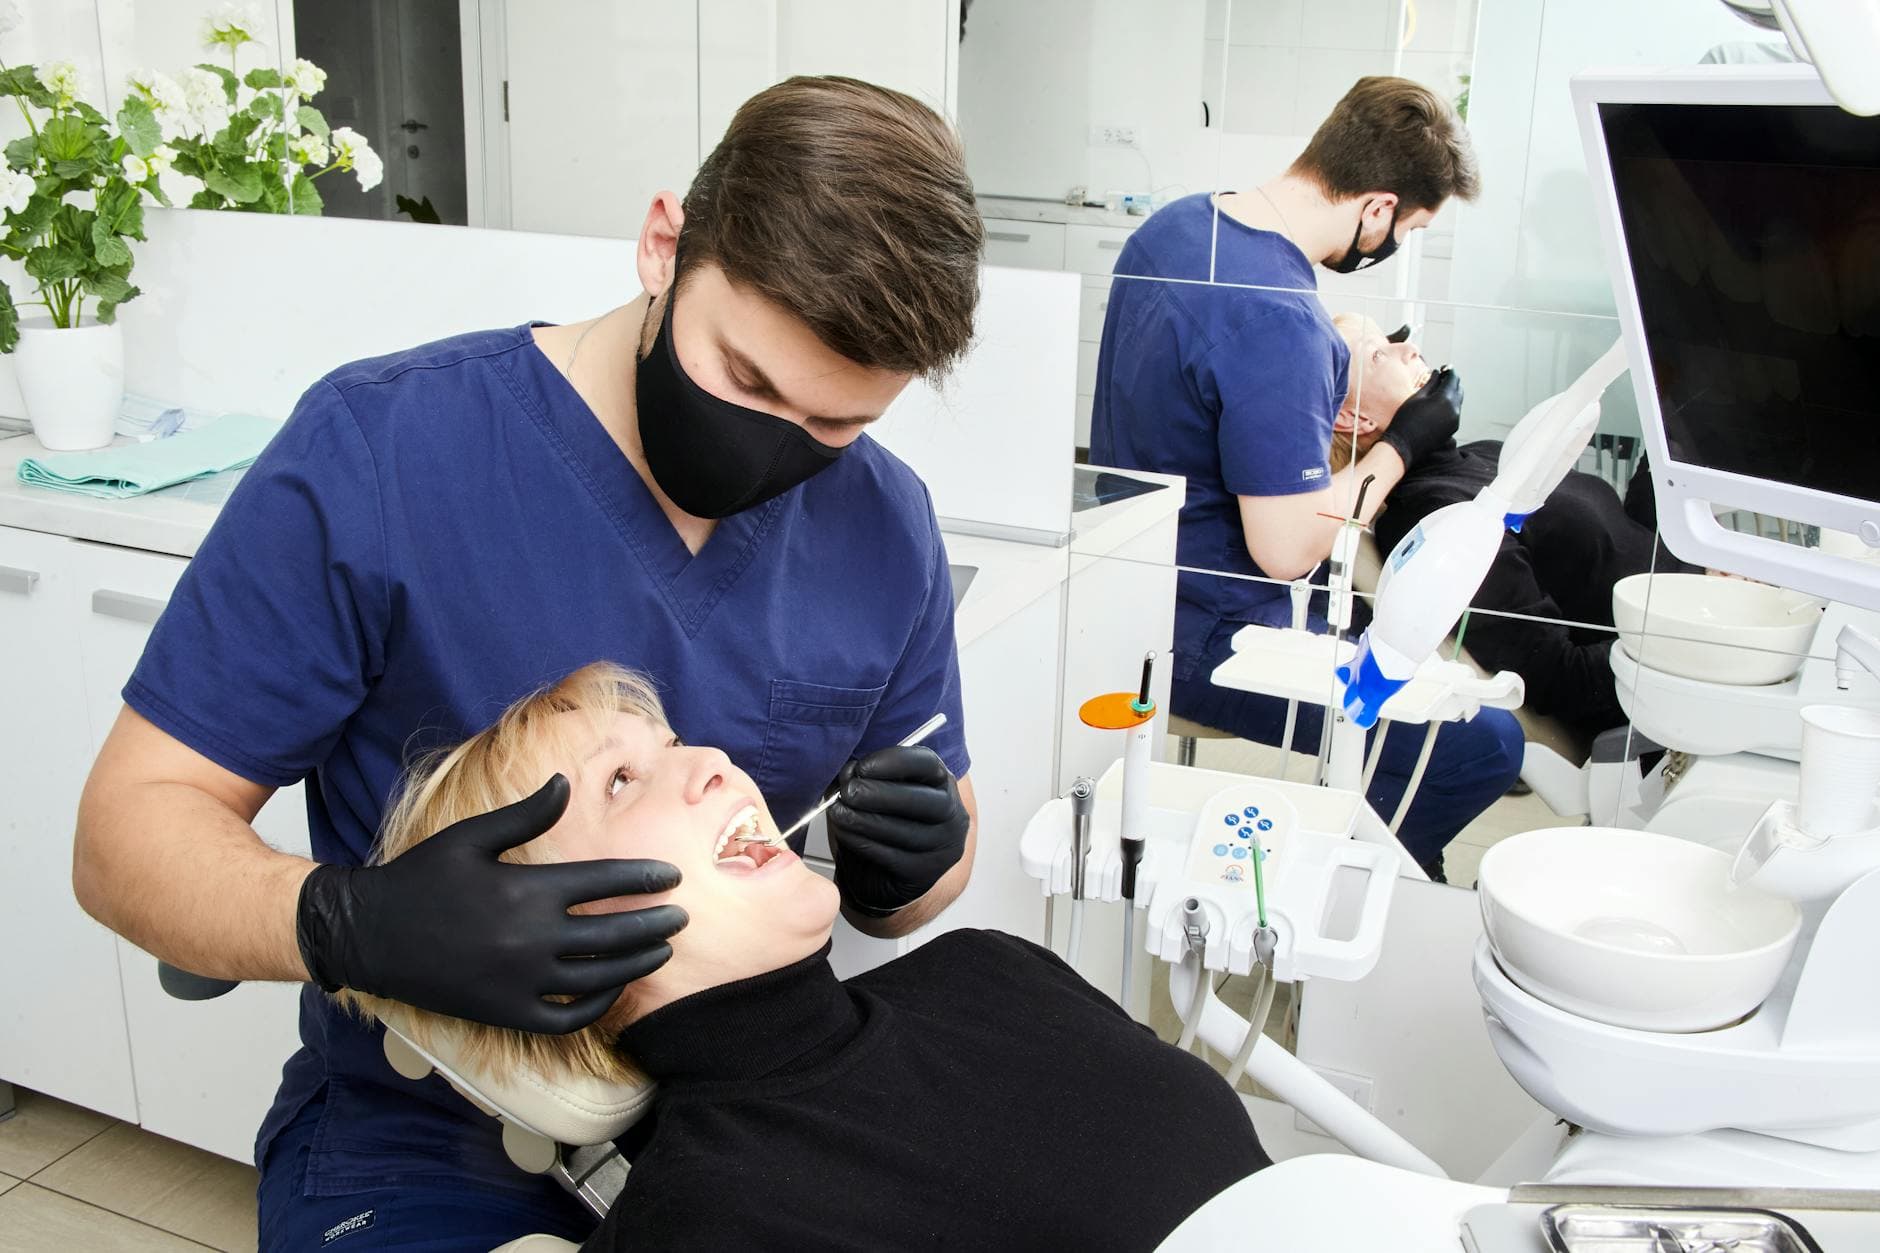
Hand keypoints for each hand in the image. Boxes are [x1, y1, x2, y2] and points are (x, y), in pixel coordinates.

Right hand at [296, 775, 686, 1033]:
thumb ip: (526, 815)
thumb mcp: (470, 836)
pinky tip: (614, 987)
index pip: (604, 883)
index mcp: (525, 890)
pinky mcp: (506, 1014)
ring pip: (599, 977)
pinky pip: (567, 1018)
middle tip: (682, 916)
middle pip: (613, 933)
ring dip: (637, 964)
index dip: (644, 878)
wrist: (369, 935)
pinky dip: (597, 1005)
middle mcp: (530, 939)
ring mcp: (520, 982)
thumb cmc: (421, 878)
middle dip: (655, 924)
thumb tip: (566, 781)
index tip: (672, 876)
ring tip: (661, 951)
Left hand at [827, 745, 968, 917]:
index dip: (893, 761)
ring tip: (839, 813)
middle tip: (848, 792)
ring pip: (904, 831)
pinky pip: (892, 856)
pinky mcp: (925, 872)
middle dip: (878, 794)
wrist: (886, 875)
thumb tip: (848, 773)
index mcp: (942, 782)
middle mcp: (952, 813)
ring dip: (865, 820)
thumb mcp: (879, 792)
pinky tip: (846, 833)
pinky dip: (864, 842)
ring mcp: (943, 846)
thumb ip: (866, 778)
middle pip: (920, 799)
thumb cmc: (884, 823)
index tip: (862, 767)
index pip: (927, 763)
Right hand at [1380, 366, 1462, 469]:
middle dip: (1452, 381)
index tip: (1444, 368)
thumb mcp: (1417, 397)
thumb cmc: (1405, 419)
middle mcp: (1454, 409)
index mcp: (1445, 399)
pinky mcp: (1452, 428)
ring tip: (1439, 390)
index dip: (1449, 371)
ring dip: (1451, 393)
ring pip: (1458, 401)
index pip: (1453, 379)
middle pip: (1458, 389)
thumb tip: (1438, 373)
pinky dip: (1450, 404)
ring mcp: (1455, 420)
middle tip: (1442, 377)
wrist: (1403, 445)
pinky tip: (1439, 404)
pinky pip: (1455, 411)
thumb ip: (1431, 383)